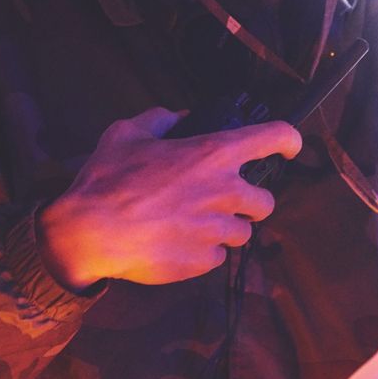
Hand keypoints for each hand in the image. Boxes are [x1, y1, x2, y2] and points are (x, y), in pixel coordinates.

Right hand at [36, 106, 300, 288]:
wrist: (88, 233)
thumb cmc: (107, 179)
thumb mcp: (127, 133)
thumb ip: (160, 120)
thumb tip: (179, 117)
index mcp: (215, 154)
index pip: (275, 137)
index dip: (289, 141)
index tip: (288, 150)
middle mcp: (227, 192)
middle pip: (266, 201)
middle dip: (249, 202)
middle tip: (222, 201)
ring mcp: (218, 229)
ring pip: (243, 232)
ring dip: (226, 229)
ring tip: (195, 226)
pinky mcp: (205, 261)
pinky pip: (218, 257)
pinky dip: (204, 252)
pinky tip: (178, 245)